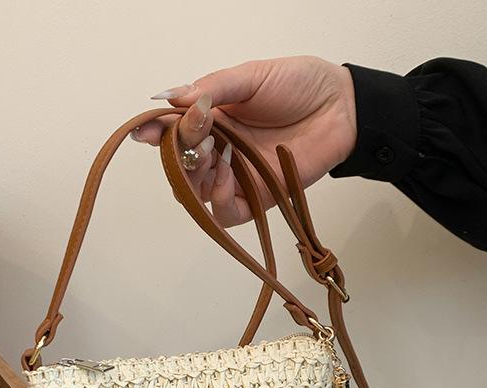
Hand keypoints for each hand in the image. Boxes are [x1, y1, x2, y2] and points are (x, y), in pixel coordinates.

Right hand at [132, 56, 356, 226]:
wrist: (340, 106)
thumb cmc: (300, 85)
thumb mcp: (252, 76)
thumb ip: (214, 87)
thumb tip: (172, 97)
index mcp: (213, 119)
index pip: (174, 131)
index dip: (157, 132)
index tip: (145, 131)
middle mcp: (219, 150)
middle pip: (180, 164)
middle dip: (178, 151)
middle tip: (195, 132)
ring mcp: (236, 176)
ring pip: (195, 192)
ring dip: (193, 175)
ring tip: (213, 151)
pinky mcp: (256, 198)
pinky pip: (224, 213)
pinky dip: (216, 199)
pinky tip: (225, 174)